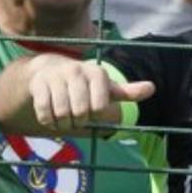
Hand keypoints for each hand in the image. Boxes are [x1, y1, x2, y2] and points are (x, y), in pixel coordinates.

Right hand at [26, 55, 154, 134]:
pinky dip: (48, 120)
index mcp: (97, 73)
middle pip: (80, 112)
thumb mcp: (106, 87)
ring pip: (62, 114)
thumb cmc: (84, 84)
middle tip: (76, 115)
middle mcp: (76, 70)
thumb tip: (152, 88)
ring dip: (62, 123)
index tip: (92, 108)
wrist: (50, 70)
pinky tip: (50, 115)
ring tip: (64, 116)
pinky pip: (45, 113)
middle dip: (78, 120)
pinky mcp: (39, 83)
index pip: (99, 107)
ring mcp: (56, 76)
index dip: (95, 114)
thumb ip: (127, 91)